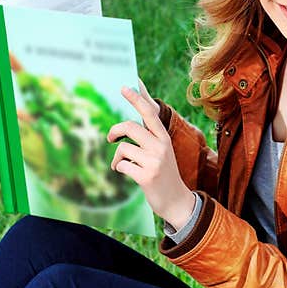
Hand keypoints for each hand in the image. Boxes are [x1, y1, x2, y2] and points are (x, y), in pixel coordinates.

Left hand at [107, 80, 195, 228]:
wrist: (176, 200)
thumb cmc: (163, 172)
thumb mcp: (161, 151)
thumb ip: (149, 136)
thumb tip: (130, 120)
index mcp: (164, 137)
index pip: (149, 113)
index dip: (136, 99)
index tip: (124, 88)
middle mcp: (161, 146)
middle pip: (129, 127)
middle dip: (114, 131)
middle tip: (110, 138)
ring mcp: (154, 161)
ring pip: (122, 148)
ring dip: (117, 158)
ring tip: (121, 164)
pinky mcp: (147, 176)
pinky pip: (122, 165)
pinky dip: (119, 169)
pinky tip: (127, 173)